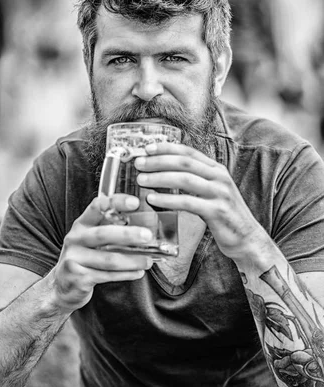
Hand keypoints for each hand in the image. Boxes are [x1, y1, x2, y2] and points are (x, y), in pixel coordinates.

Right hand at [51, 194, 152, 312]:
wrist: (62, 286)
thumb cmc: (82, 258)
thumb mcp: (89, 240)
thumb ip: (109, 230)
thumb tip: (142, 227)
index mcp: (81, 225)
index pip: (97, 207)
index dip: (116, 203)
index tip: (134, 202)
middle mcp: (75, 239)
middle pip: (103, 234)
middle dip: (127, 234)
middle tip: (147, 236)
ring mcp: (75, 259)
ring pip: (108, 259)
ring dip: (132, 260)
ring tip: (148, 261)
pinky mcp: (80, 278)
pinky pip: (108, 275)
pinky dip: (126, 274)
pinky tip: (138, 272)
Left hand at [135, 143, 267, 261]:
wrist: (247, 238)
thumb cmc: (223, 216)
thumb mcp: (211, 193)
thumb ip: (194, 182)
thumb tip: (164, 174)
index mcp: (217, 170)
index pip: (189, 152)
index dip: (167, 148)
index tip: (147, 148)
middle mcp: (220, 177)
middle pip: (184, 163)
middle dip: (159, 161)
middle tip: (139, 163)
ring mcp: (220, 193)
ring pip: (185, 179)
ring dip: (160, 178)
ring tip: (141, 180)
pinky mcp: (217, 211)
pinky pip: (188, 202)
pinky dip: (168, 199)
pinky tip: (152, 199)